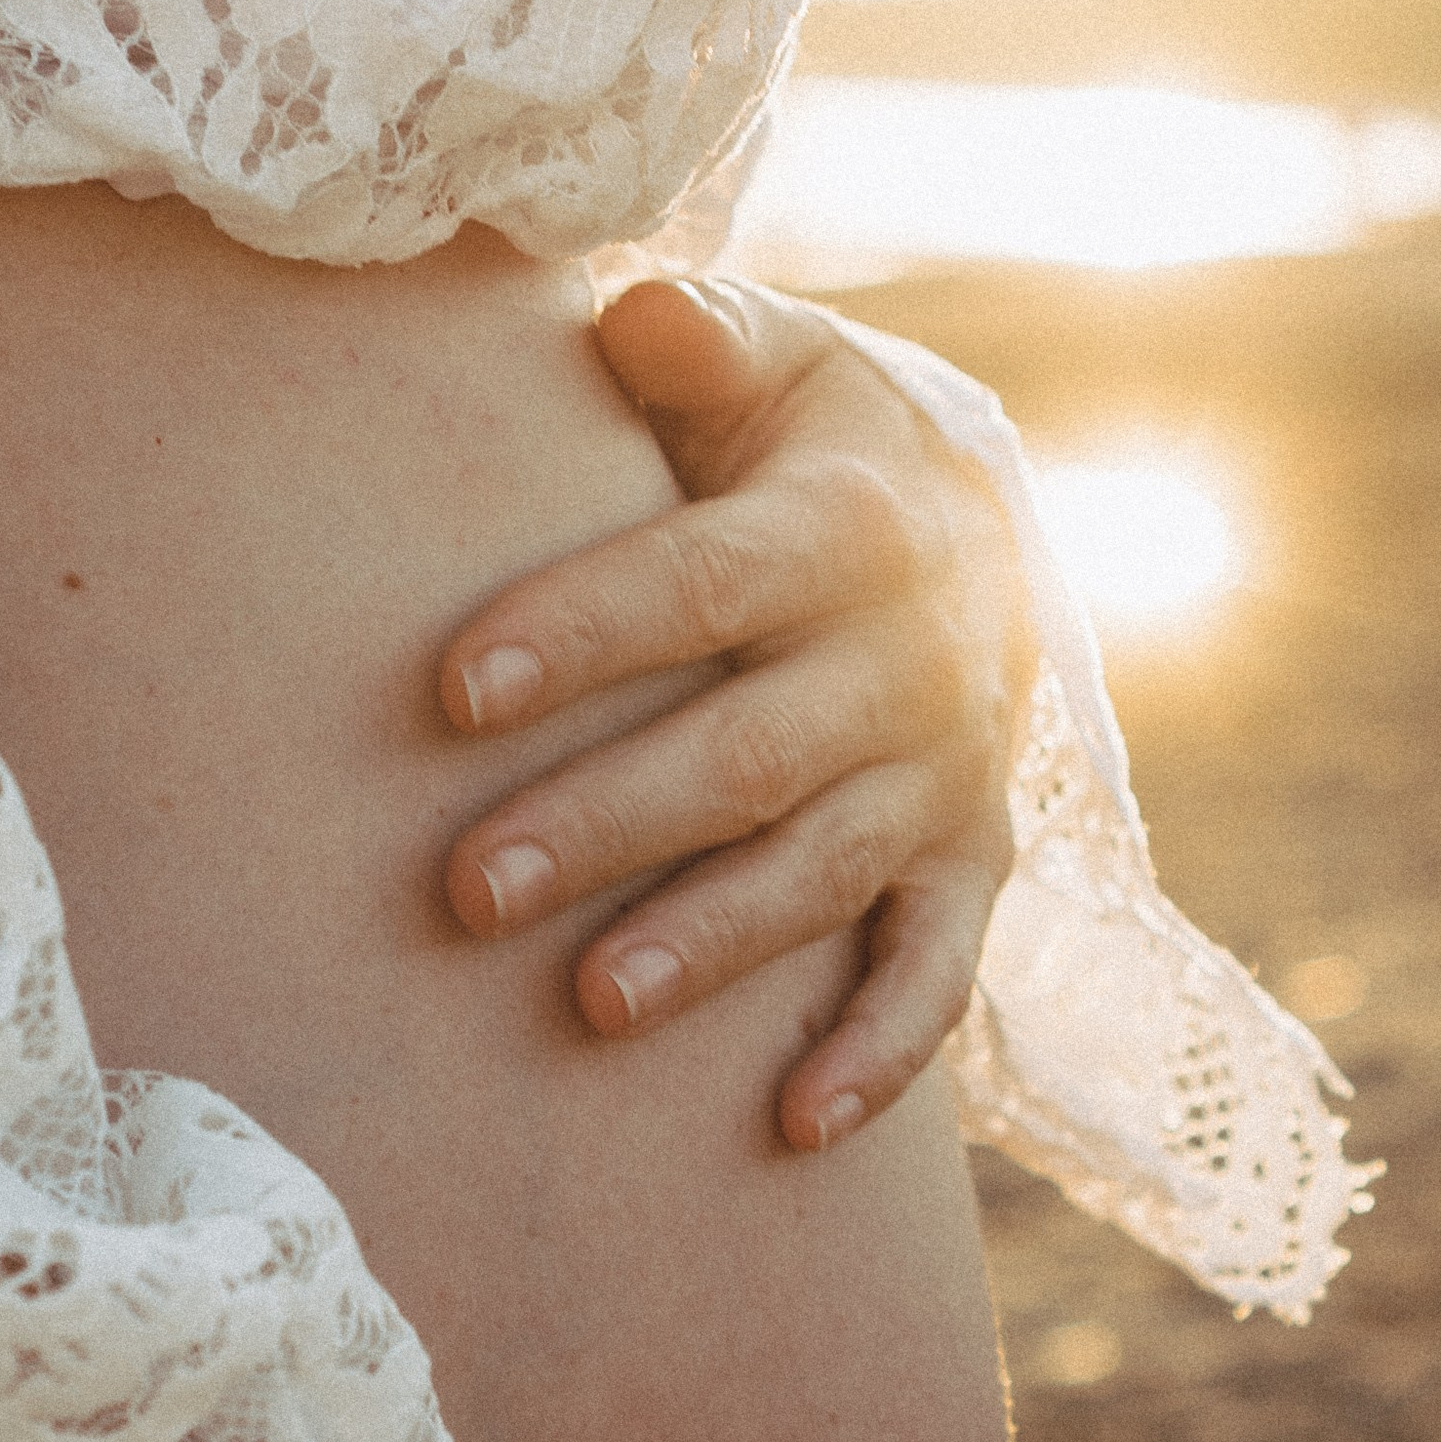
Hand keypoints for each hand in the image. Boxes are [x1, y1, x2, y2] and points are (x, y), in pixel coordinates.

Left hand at [438, 276, 1031, 1152]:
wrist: (989, 517)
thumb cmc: (813, 437)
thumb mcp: (782, 359)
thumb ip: (702, 339)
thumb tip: (628, 313)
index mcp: (847, 525)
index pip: (700, 584)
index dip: (582, 633)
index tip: (451, 689)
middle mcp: (910, 659)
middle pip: (747, 753)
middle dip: (607, 822)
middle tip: (465, 889)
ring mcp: (947, 773)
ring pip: (824, 871)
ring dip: (714, 944)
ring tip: (590, 1006)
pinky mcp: (974, 862)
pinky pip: (938, 969)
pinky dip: (882, 1052)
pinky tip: (794, 1128)